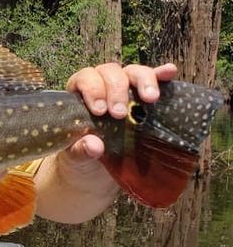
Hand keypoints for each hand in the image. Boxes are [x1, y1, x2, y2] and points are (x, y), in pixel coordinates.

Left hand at [64, 61, 178, 161]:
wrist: (100, 173)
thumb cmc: (83, 160)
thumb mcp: (77, 160)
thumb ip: (80, 151)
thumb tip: (93, 145)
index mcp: (80, 96)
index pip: (84, 79)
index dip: (92, 89)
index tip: (99, 110)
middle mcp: (103, 87)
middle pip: (110, 72)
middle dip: (117, 89)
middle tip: (120, 114)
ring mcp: (126, 91)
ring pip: (133, 72)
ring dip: (143, 80)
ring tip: (150, 98)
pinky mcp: (145, 99)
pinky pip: (155, 80)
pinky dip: (162, 74)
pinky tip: (169, 72)